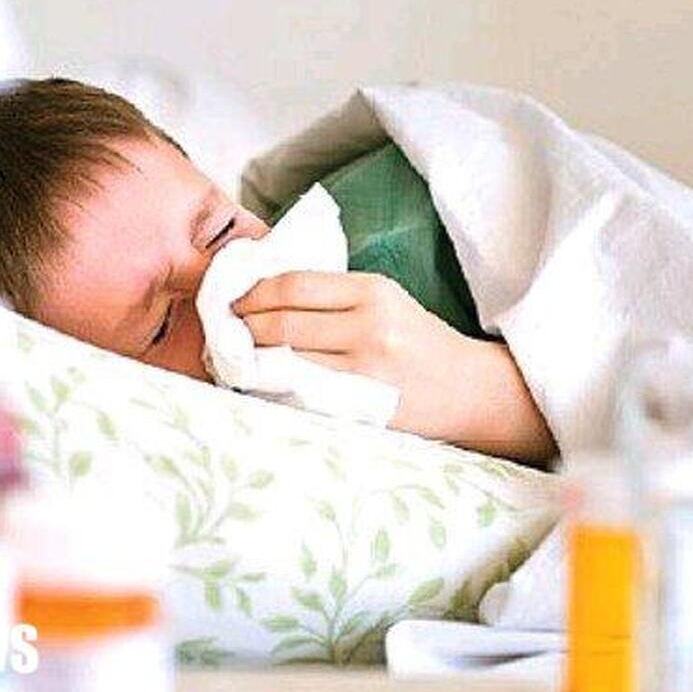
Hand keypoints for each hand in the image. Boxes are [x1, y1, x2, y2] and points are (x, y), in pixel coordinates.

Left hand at [233, 271, 555, 465]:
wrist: (470, 392)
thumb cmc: (421, 344)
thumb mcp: (387, 301)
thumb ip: (335, 296)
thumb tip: (266, 294)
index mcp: (372, 291)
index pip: (292, 284)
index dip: (252, 292)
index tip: (232, 299)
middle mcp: (368, 327)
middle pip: (280, 323)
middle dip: (241, 327)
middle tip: (222, 330)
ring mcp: (364, 370)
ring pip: (283, 361)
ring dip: (249, 360)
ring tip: (232, 357)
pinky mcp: (361, 406)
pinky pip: (300, 394)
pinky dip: (272, 388)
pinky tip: (258, 384)